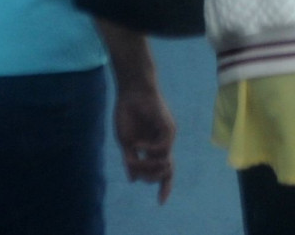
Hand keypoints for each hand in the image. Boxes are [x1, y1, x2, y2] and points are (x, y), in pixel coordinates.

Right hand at [115, 81, 176, 202]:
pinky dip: (150, 150)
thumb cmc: (128, 114)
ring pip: (165, 162)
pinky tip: (138, 146)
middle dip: (151, 177)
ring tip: (134, 158)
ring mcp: (167, 136)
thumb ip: (131, 160)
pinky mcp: (169, 127)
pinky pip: (163, 147)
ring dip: (149, 166)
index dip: (163, 187)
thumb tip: (133, 179)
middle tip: (137, 171)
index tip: (161, 203)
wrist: (131, 91)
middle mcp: (164, 144)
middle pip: (166, 171)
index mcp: (154, 148)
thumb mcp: (125, 142)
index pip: (163, 172)